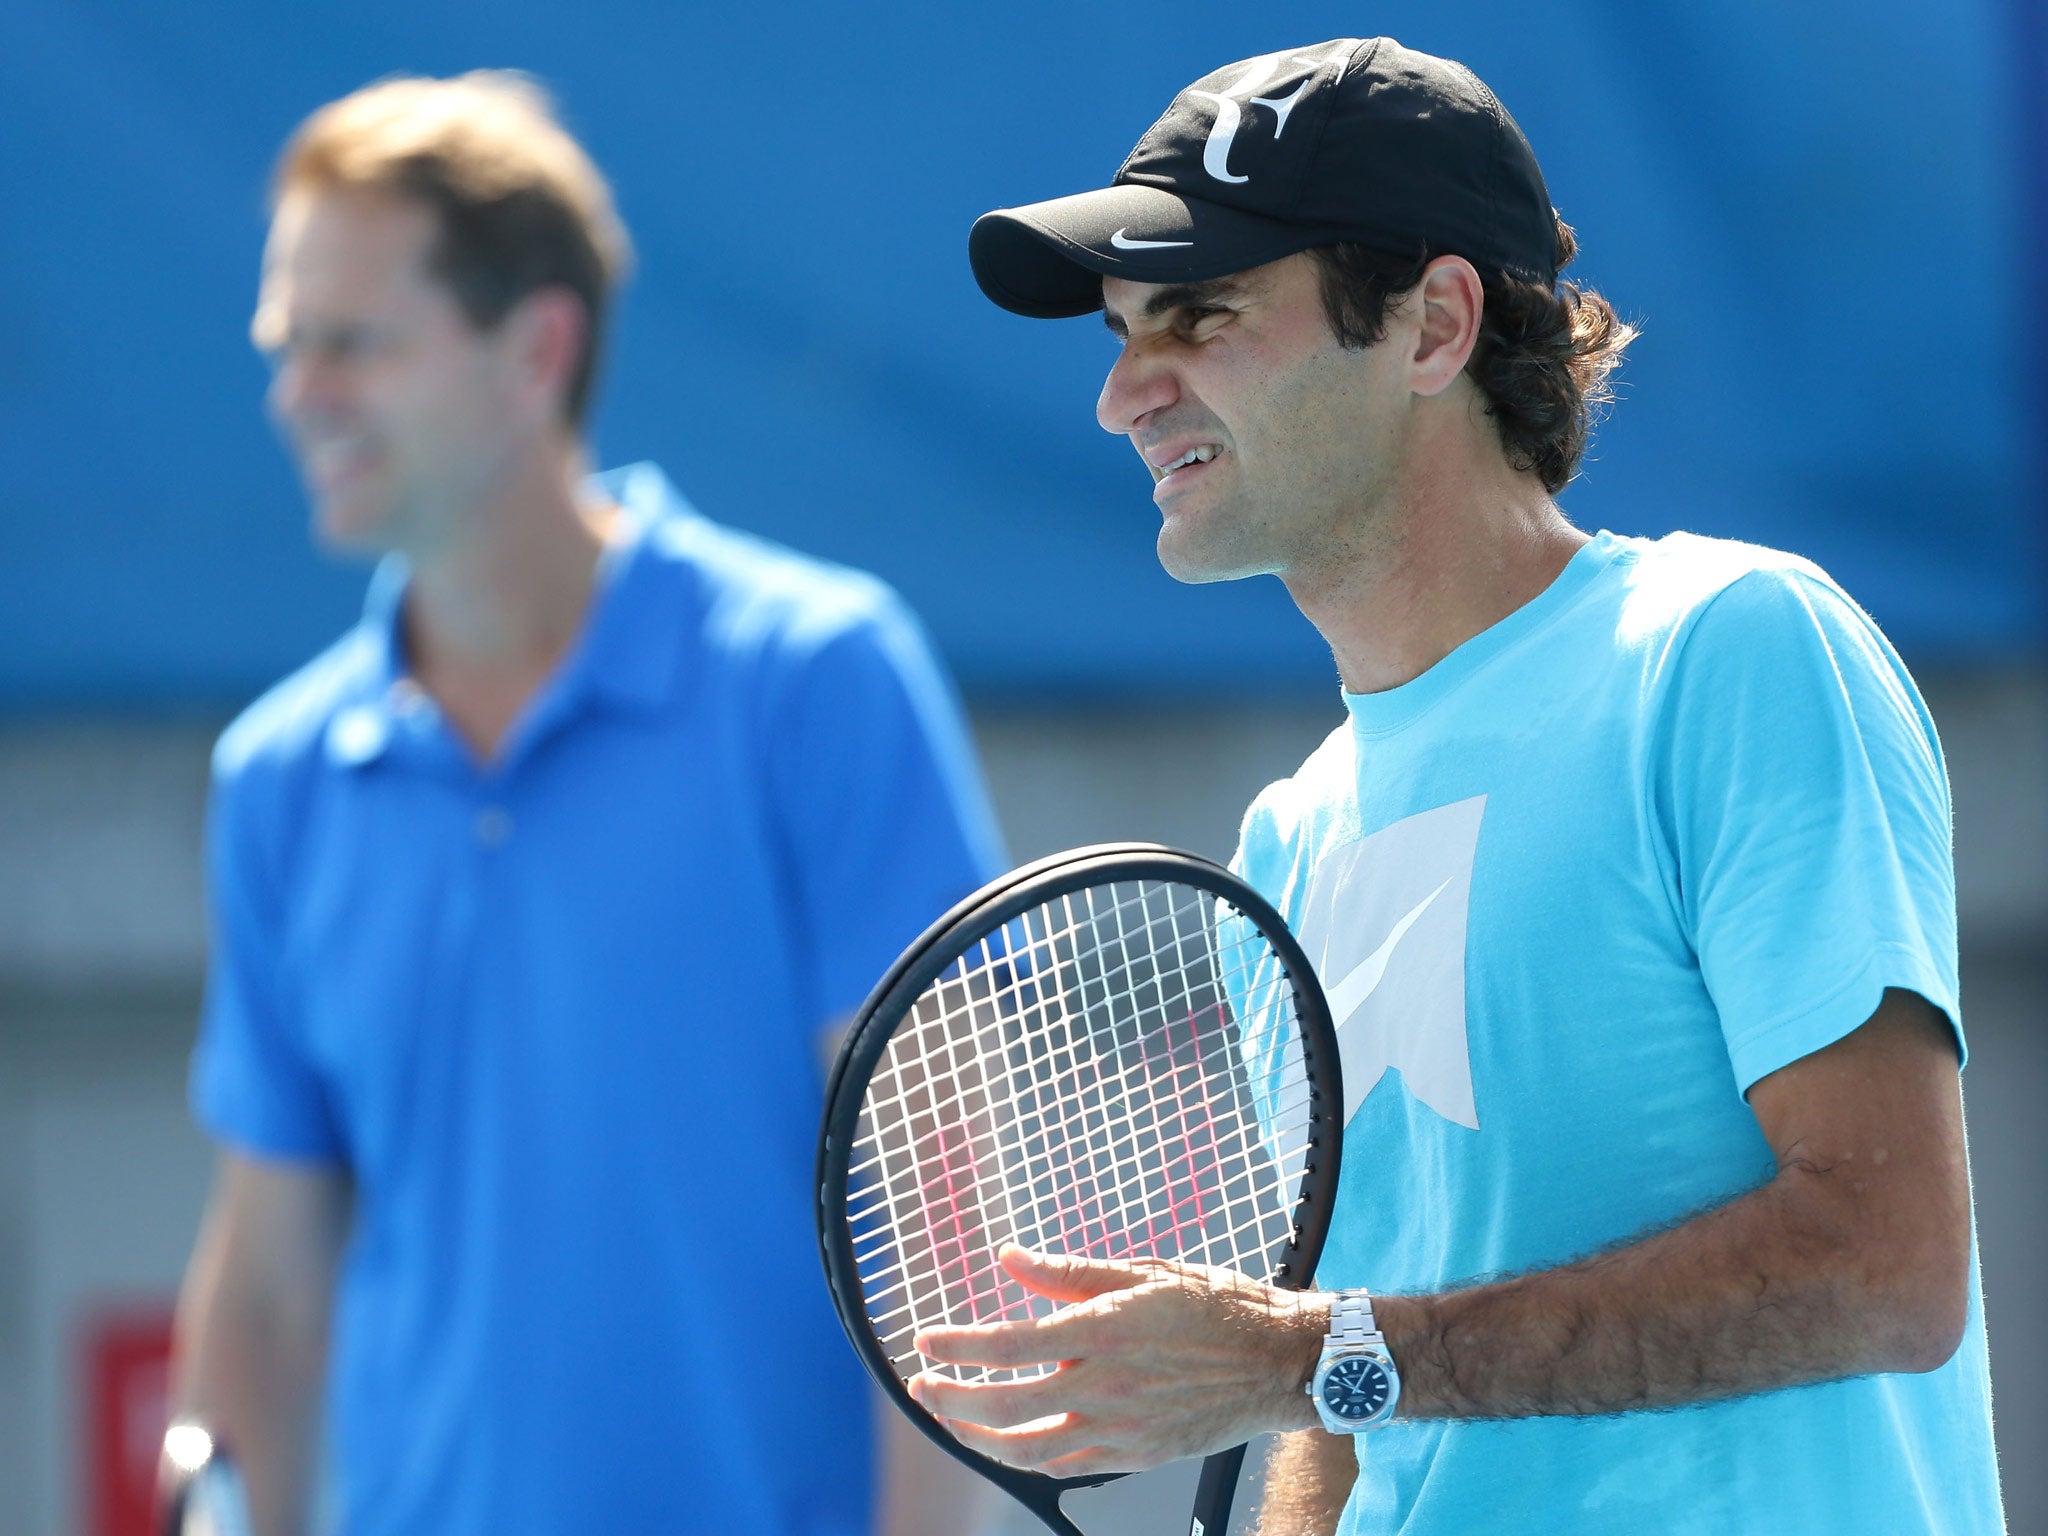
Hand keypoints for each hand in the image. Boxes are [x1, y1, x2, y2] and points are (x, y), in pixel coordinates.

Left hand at [909, 1244, 1326, 1477]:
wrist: (1279, 1361)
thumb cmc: (1216, 1305)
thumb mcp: (1142, 1272)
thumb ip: (1067, 1273)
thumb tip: (1008, 1258)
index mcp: (1103, 1332)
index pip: (1007, 1345)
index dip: (957, 1346)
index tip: (925, 1339)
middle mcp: (1106, 1387)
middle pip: (1004, 1408)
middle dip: (951, 1399)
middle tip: (921, 1386)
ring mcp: (1122, 1430)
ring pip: (1028, 1451)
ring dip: (979, 1438)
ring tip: (953, 1418)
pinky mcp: (1138, 1456)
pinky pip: (1068, 1466)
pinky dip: (1030, 1457)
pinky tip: (1013, 1442)